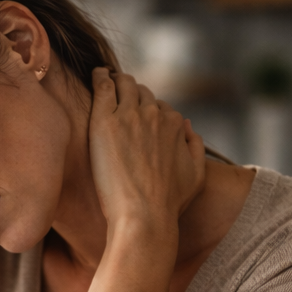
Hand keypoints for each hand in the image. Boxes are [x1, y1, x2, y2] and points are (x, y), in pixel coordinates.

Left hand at [88, 68, 204, 238]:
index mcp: (175, 124)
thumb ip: (195, 146)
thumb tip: (187, 126)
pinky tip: (95, 75)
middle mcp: (154, 114)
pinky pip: (104, 87)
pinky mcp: (105, 122)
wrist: (144, 215)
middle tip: (120, 94)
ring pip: (124, 84)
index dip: (150, 111)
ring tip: (107, 80)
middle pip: (142, 93)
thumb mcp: (196, 174)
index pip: (161, 108)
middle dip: (133, 92)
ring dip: (117, 80)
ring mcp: (129, 116)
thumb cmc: (169, 204)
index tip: (139, 116)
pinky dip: (100, 78)